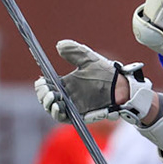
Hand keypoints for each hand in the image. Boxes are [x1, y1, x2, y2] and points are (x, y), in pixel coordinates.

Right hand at [34, 40, 152, 123]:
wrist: (121, 87)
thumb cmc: (106, 73)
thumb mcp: (88, 59)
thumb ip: (74, 52)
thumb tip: (59, 45)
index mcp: (66, 83)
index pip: (46, 86)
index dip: (41, 85)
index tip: (42, 80)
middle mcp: (66, 95)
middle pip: (46, 98)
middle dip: (43, 95)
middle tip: (48, 90)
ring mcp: (72, 106)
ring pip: (51, 109)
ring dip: (48, 104)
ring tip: (53, 97)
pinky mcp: (78, 115)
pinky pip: (63, 118)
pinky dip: (57, 114)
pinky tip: (59, 106)